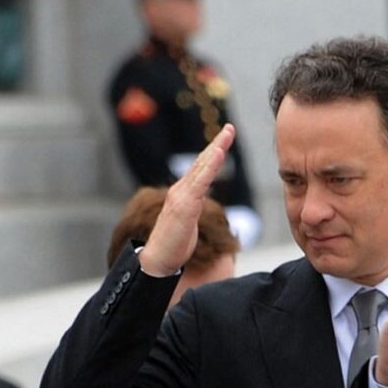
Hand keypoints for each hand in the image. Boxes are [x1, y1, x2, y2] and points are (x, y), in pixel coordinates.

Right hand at [139, 124, 235, 276]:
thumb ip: (193, 207)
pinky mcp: (184, 207)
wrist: (157, 260)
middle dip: (217, 144)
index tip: (225, 137)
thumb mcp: (188, 222)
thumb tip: (200, 201)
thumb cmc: (173, 243)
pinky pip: (199, 184)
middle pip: (202, 163)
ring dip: (215, 150)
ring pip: (201, 169)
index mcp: (184, 194)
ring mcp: (181, 197)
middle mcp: (181, 191)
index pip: (201, 169)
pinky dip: (209, 167)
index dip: (213, 152)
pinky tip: (218, 155)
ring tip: (226, 135)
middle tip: (230, 127)